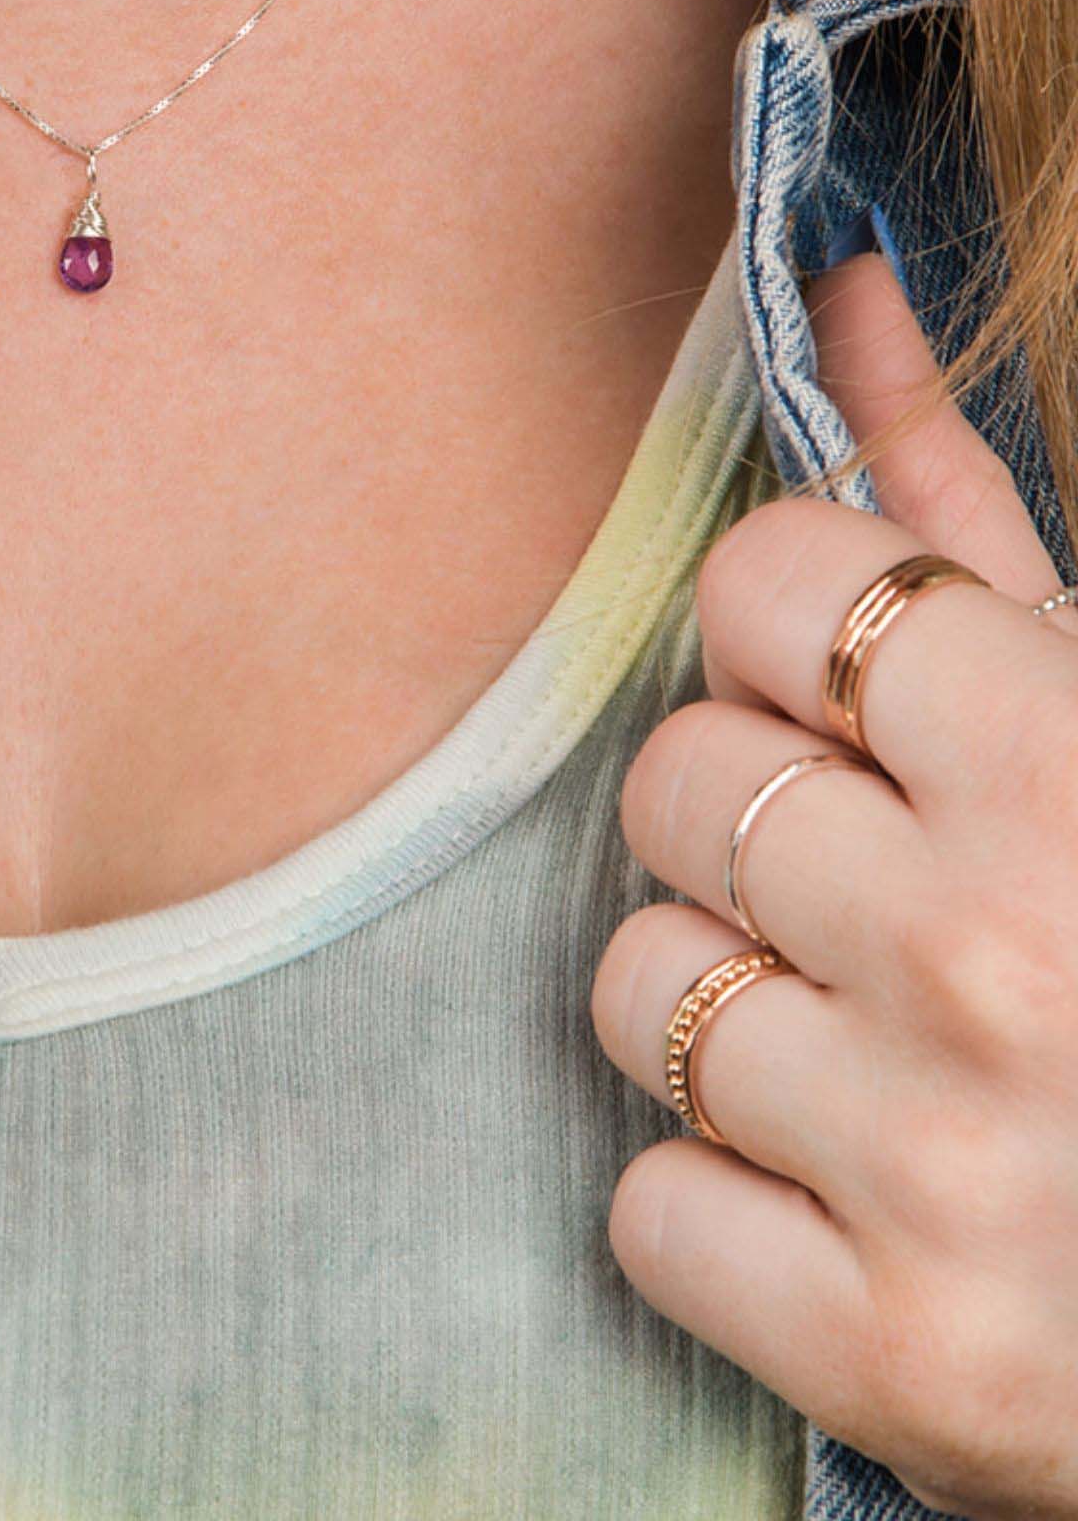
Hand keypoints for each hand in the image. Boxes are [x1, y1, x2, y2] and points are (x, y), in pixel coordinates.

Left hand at [592, 248, 1077, 1517]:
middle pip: (672, 781)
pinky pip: (647, 1202)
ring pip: (634, 986)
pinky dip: (724, 1206)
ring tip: (885, 1058)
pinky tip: (861, 1207)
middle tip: (887, 905)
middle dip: (754, 828)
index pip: (763, 578)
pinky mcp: (892, 1358)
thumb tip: (835, 285)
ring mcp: (944, 1171)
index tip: (853, 704)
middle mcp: (1006, 961)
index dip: (787, 636)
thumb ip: (962, 505)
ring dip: (730, 1013)